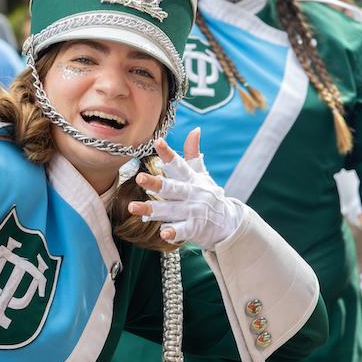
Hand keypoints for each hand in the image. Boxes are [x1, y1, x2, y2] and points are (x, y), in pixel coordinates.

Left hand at [127, 128, 243, 248]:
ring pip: (170, 210)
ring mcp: (194, 211)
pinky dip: (174, 232)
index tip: (157, 141)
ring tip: (133, 207)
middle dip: (155, 183)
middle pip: (172, 188)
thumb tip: (195, 129)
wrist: (228, 223)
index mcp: (191, 179)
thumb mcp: (202, 175)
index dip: (168, 153)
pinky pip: (183, 230)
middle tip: (139, 178)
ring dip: (152, 209)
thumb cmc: (209, 195)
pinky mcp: (196, 228)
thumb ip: (193, 154)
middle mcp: (192, 193)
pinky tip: (163, 232)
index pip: (179, 164)